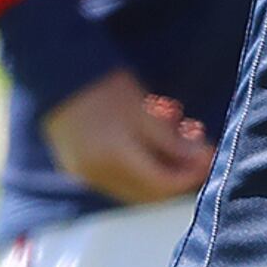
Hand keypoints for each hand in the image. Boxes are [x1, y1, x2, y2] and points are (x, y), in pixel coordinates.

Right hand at [41, 68, 214, 204]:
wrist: (55, 73)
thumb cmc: (103, 86)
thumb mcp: (144, 111)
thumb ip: (173, 141)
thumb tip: (203, 160)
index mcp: (115, 159)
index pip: (163, 184)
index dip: (191, 174)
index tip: (210, 156)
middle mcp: (98, 175)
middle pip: (149, 193)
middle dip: (178, 175)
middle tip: (197, 152)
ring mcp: (85, 175)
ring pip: (133, 188)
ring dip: (159, 172)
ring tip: (174, 141)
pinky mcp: (78, 169)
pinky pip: (116, 181)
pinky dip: (138, 169)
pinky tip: (148, 146)